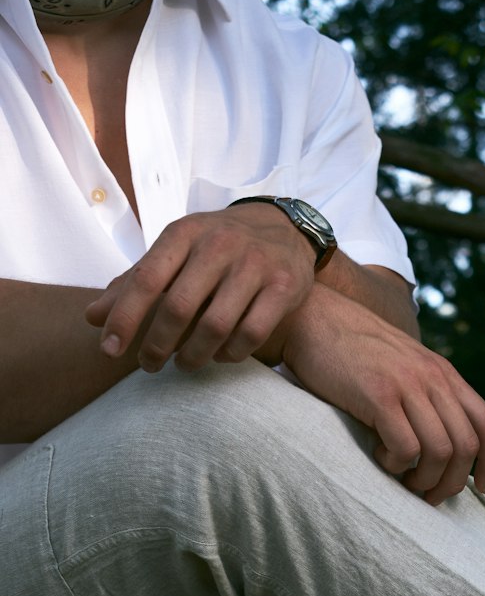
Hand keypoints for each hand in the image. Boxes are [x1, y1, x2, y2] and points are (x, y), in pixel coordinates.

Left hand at [84, 205, 316, 372]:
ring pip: (216, 327)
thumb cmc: (217, 246)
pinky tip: (220, 356)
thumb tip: (92, 318)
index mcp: (183, 233)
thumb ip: (134, 283)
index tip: (109, 351)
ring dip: (194, 356)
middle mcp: (218, 245)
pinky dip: (231, 354)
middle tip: (148, 366)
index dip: (124, 318)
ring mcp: (254, 266)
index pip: (147, 280)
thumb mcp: (175, 251)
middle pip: (179, 308)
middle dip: (157, 345)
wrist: (282, 229)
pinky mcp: (282, 287)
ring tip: (183, 364)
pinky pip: (251, 334)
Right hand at [279, 288, 484, 505]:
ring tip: (403, 481)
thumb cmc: (353, 353)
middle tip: (428, 496)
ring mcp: (408, 385)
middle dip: (451, 483)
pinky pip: (406, 448)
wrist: (314, 317)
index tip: (482, 488)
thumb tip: (442, 450)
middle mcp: (434, 378)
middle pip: (466, 447)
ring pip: (440, 452)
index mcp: (444, 374)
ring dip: (424, 480)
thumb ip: (426, 397)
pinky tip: (379, 455)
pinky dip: (396, 465)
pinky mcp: (379, 395)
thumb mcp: (404, 367)